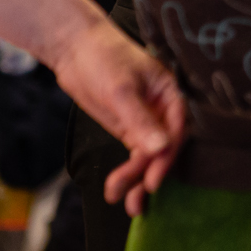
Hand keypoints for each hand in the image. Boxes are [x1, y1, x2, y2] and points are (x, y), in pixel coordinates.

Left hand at [47, 18, 185, 216]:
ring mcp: (145, 120)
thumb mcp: (120, 90)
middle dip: (149, 173)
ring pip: (149, 155)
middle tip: (136, 198)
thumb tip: (161, 149)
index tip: (152, 180)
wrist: (74, 47)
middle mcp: (162, 109)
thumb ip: (140, 121)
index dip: (166, 156)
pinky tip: (120, 190)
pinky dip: (128, 172)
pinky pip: (135, 154)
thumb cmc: (103, 58)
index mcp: (170, 93)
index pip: (177, 130)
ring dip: (137, 178)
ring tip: (123, 202)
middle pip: (164, 147)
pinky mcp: (128, 128)